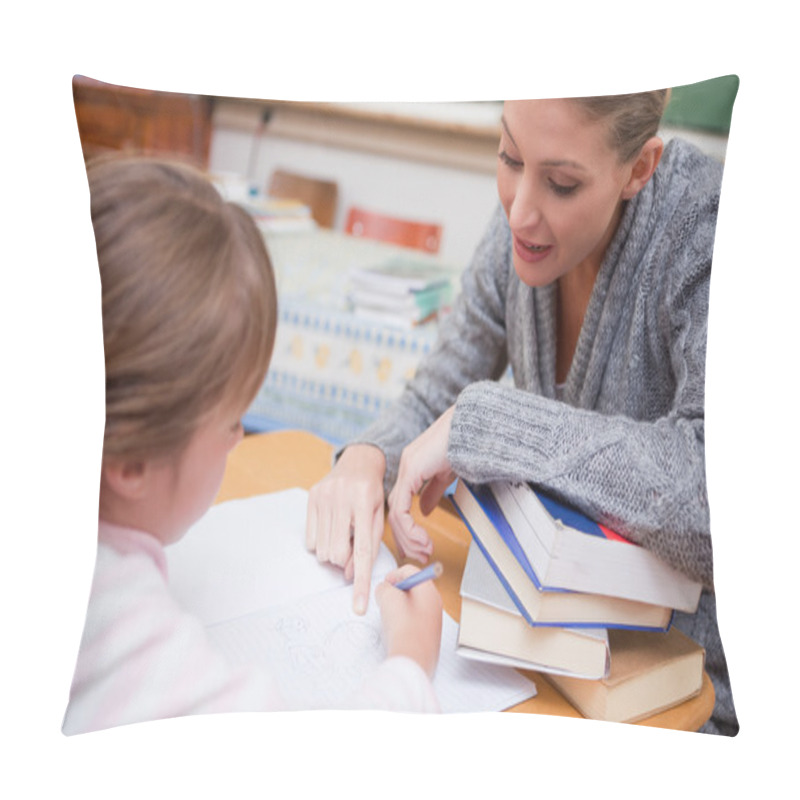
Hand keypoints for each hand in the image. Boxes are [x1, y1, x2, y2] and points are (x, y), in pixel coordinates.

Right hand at [305, 444, 385, 615]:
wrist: (358, 462)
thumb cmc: (372, 495)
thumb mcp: (379, 518)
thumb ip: (368, 547)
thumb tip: (350, 575)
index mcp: (365, 504)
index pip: (362, 552)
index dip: (361, 582)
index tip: (358, 606)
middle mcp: (342, 498)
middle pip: (337, 554)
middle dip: (344, 560)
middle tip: (351, 546)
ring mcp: (324, 497)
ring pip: (322, 551)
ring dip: (332, 552)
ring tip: (342, 533)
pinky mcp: (311, 497)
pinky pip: (309, 541)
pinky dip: (320, 543)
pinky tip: (330, 527)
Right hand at [375, 564, 442, 677]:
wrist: (412, 661)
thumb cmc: (404, 630)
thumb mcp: (388, 599)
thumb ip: (384, 588)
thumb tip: (384, 589)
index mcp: (429, 591)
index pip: (412, 571)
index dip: (395, 574)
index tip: (385, 583)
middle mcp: (435, 603)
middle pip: (413, 587)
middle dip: (396, 591)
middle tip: (385, 599)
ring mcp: (433, 620)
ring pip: (413, 603)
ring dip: (398, 605)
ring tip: (389, 615)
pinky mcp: (428, 634)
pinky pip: (414, 618)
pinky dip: (403, 619)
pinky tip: (395, 628)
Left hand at [387, 406, 455, 563]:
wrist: (474, 427)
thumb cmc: (466, 444)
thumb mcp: (446, 474)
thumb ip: (432, 491)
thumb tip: (423, 511)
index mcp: (413, 467)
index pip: (399, 504)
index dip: (406, 528)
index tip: (418, 546)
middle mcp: (406, 467)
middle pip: (394, 511)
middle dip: (406, 539)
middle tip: (420, 555)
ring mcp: (406, 468)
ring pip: (395, 513)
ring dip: (408, 537)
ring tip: (425, 550)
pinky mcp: (411, 471)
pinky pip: (400, 508)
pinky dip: (409, 528)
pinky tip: (422, 537)